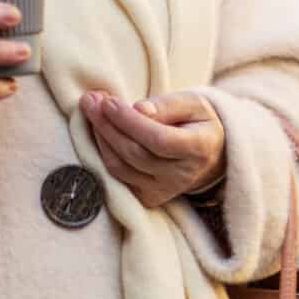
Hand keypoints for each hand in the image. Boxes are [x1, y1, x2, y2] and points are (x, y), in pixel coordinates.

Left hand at [81, 89, 223, 208]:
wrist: (209, 154)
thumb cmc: (198, 121)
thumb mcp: (193, 104)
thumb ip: (167, 105)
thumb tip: (138, 109)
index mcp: (198, 149)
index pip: (158, 139)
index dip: (129, 121)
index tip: (108, 101)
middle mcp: (182, 176)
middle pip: (134, 153)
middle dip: (107, 125)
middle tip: (90, 100)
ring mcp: (164, 191)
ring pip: (120, 167)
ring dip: (100, 138)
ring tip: (91, 109)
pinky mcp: (148, 198)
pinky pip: (117, 177)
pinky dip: (102, 153)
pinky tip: (98, 131)